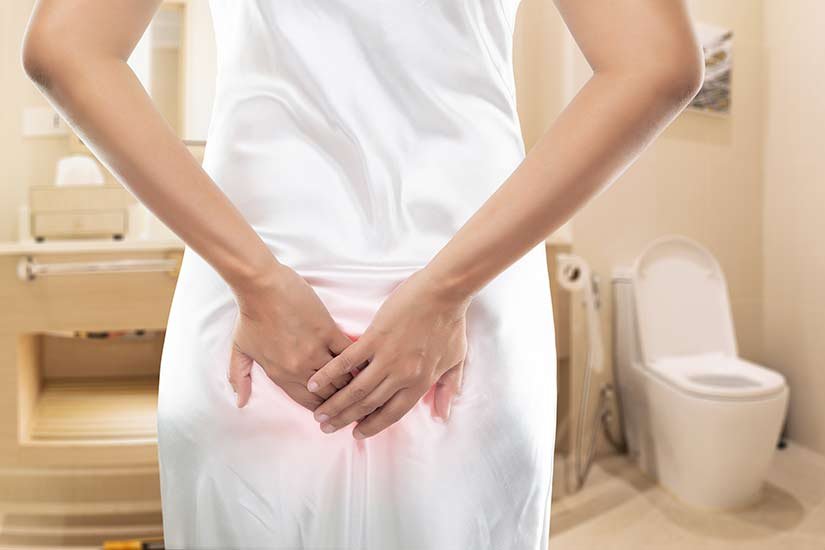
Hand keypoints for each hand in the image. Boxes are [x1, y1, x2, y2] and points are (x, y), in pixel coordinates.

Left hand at [228, 262, 354, 409]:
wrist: (261, 286)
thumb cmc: (250, 315)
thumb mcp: (239, 349)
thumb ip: (239, 378)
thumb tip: (239, 402)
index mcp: (280, 375)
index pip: (308, 403)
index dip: (324, 409)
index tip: (334, 410)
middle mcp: (299, 368)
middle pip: (328, 393)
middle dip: (341, 399)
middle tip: (353, 399)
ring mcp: (315, 350)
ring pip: (341, 376)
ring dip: (351, 382)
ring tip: (364, 384)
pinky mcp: (327, 331)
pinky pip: (347, 353)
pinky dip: (356, 359)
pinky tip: (363, 363)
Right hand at [306, 269, 472, 438]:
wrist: (444, 292)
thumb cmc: (451, 323)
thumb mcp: (456, 359)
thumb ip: (448, 388)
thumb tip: (443, 415)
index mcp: (421, 382)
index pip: (393, 413)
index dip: (373, 426)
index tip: (356, 433)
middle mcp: (402, 375)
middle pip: (369, 404)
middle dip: (345, 419)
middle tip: (327, 427)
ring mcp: (387, 357)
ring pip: (356, 388)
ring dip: (335, 403)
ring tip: (318, 414)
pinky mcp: (375, 337)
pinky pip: (348, 360)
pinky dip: (330, 373)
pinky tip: (315, 383)